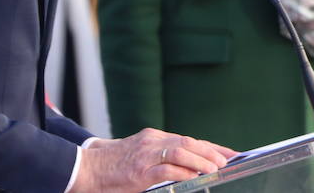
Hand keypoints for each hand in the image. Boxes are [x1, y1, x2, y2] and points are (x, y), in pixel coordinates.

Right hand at [69, 129, 234, 192]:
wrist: (85, 169)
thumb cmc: (113, 166)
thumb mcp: (139, 155)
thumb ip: (161, 158)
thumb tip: (188, 169)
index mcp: (153, 137)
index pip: (188, 139)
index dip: (211, 146)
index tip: (229, 153)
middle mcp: (152, 141)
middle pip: (188, 141)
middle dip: (211, 151)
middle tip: (228, 160)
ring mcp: (145, 155)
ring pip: (181, 151)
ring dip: (202, 160)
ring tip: (216, 168)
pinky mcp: (140, 171)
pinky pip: (167, 169)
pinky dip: (184, 172)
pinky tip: (196, 176)